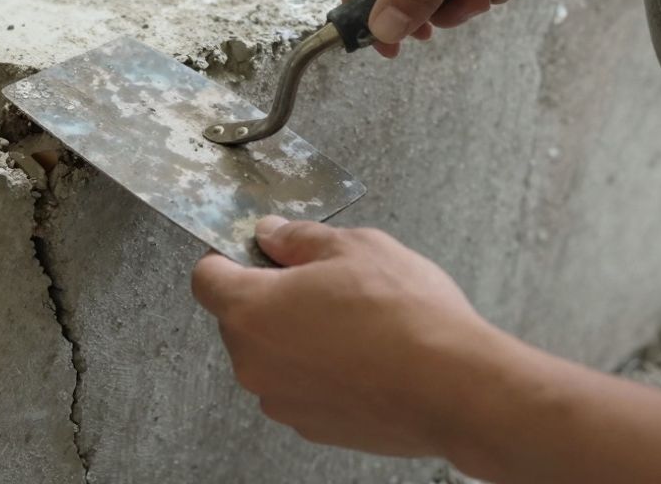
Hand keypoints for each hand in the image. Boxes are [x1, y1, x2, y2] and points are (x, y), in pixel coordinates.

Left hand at [191, 216, 496, 456]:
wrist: (454, 389)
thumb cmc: (405, 317)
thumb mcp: (353, 247)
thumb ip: (298, 239)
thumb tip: (273, 235)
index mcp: (250, 310)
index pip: (206, 277)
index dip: (228, 257)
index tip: (256, 251)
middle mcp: (254, 362)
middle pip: (239, 318)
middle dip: (271, 296)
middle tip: (323, 283)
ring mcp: (282, 400)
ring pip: (273, 355)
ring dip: (297, 336)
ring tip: (353, 322)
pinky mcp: (313, 426)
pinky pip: (301, 386)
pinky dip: (320, 370)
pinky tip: (363, 356)